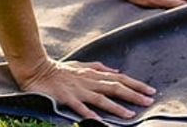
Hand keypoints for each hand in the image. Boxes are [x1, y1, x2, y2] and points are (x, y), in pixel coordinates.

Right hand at [17, 57, 155, 120]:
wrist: (36, 68)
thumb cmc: (59, 69)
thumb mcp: (81, 65)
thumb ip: (98, 67)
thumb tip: (116, 71)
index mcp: (92, 74)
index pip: (119, 78)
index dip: (135, 84)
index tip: (151, 91)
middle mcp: (88, 81)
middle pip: (114, 87)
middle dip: (133, 94)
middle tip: (149, 101)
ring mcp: (77, 90)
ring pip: (100, 98)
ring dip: (116, 107)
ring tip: (130, 115)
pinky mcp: (66, 97)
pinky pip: (79, 108)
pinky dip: (89, 114)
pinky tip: (98, 122)